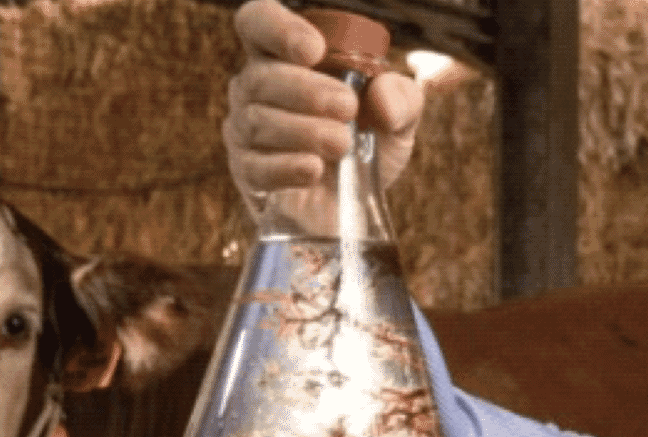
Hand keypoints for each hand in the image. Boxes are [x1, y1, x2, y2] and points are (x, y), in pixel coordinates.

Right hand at [223, 0, 422, 200]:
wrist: (356, 202)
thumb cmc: (367, 143)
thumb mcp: (398, 118)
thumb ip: (402, 99)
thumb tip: (383, 99)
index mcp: (285, 56)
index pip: (257, 22)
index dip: (278, 29)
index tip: (315, 50)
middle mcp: (256, 87)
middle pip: (261, 77)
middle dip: (306, 90)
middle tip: (348, 108)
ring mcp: (246, 130)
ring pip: (257, 120)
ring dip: (303, 130)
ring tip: (342, 144)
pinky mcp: (247, 173)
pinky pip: (254, 166)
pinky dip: (285, 167)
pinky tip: (313, 169)